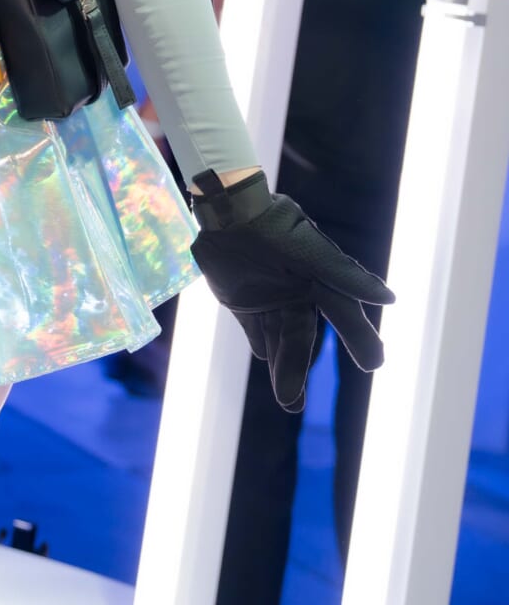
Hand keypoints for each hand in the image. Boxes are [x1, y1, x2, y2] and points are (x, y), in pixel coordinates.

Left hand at [189, 171, 394, 412]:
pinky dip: (261, 348)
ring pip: (277, 341)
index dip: (360, 340)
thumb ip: (345, 276)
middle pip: (301, 338)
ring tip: (287, 402)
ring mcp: (268, 299)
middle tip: (292, 406)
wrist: (227, 211)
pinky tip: (265, 361)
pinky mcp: (242, 302)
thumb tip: (390, 299)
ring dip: (281, 369)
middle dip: (297, 368)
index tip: (374, 364)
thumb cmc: (274, 227)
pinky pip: (255, 332)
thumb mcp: (310, 252)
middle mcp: (296, 293)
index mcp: (318, 281)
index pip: (344, 316)